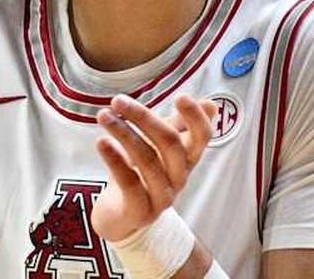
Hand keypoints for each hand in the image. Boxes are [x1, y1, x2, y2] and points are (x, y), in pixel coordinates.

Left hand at [90, 94, 218, 241]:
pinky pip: (129, 182)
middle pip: (170, 144)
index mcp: (187, 159)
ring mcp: (162, 197)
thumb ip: (180, 126)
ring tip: (104, 116)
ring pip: (147, 160)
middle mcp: (179, 178)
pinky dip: (115, 159)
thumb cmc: (142, 173)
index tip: (180, 97)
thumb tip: (211, 104)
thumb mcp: (159, 147)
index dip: (195, 118)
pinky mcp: (140, 211)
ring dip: (123, 133)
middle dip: (144, 118)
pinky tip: (102, 142)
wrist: (122, 217)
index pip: (202, 137)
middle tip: (118, 100)